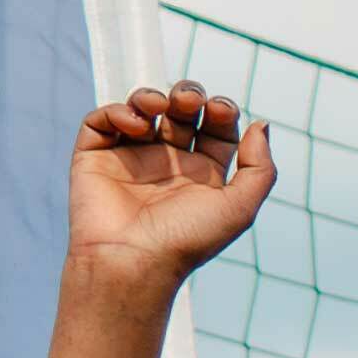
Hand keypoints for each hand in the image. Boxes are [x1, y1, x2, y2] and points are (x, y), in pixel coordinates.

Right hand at [61, 83, 271, 291]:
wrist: (133, 262)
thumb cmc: (187, 241)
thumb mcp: (239, 208)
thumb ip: (260, 167)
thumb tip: (262, 125)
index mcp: (202, 175)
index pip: (215, 128)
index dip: (220, 110)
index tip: (219, 110)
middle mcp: (167, 165)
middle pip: (181, 112)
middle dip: (188, 96)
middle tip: (189, 102)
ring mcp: (130, 158)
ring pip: (142, 109)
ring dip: (152, 96)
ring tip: (159, 106)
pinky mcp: (95, 157)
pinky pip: (103, 120)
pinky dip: (118, 111)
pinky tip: (135, 126)